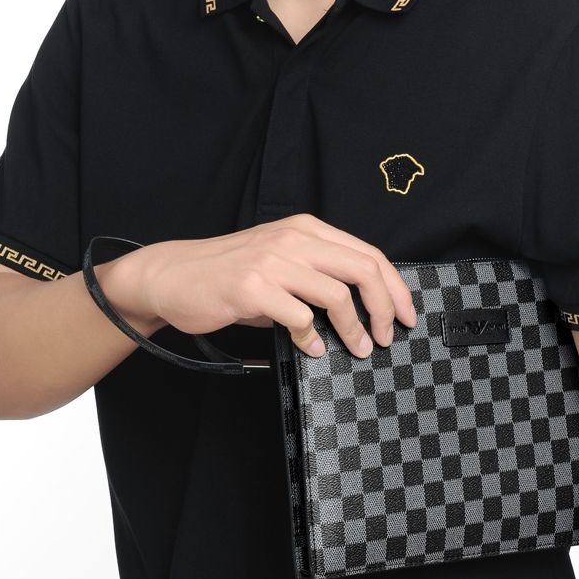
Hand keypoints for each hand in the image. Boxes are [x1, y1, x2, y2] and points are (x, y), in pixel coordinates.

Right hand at [93, 213, 418, 357]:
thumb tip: (360, 310)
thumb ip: (316, 277)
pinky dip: (313, 338)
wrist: (172, 275)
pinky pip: (300, 317)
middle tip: (389, 335)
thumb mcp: (279, 263)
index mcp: (306, 229)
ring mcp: (273, 261)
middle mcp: (294, 239)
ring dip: (355, 329)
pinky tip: (313, 348)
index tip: (406, 314)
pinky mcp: (253, 287)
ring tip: (359, 348)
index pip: (368, 253)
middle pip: (363, 269)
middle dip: (386, 307)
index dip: (394, 287)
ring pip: (337, 294)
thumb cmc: (228, 274)